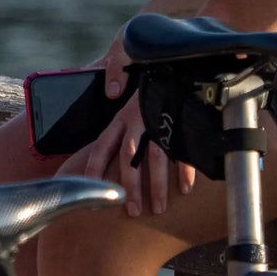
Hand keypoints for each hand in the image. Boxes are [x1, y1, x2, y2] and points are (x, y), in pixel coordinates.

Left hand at [66, 80, 195, 218]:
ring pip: (154, 158)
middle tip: (132, 211)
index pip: (101, 146)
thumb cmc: (151, 78)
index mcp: (120, 118)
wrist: (180, 63)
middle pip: (128, 157)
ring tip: (158, 208)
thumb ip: (114, 84)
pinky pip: (182, 151)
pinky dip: (184, 170)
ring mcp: (158, 124)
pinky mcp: (179, 124)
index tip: (91, 192)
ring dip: (156, 186)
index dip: (94, 169)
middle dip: (129, 187)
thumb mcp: (126, 71)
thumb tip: (111, 91)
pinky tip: (185, 189)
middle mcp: (136, 122)